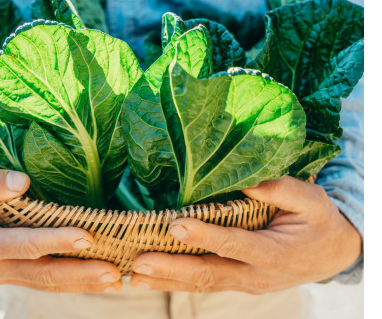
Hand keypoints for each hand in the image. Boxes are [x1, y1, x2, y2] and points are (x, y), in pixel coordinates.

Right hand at [0, 169, 121, 292]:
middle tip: (114, 271)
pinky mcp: (11, 274)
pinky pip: (43, 282)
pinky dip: (71, 283)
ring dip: (82, 284)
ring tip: (115, 281)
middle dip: (81, 273)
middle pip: (44, 274)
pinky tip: (95, 280)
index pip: (26, 245)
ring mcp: (3, 275)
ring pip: (47, 284)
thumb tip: (23, 180)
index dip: (57, 241)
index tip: (87, 236)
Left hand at [130, 176, 361, 293]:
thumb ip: (282, 189)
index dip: (206, 236)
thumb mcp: (311, 199)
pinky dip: (175, 283)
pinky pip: (203, 284)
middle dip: (172, 269)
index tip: (176, 226)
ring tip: (134, 277)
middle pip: (209, 274)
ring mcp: (244, 283)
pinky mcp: (236, 282)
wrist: (332, 254)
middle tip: (139, 263)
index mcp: (275, 253)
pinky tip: (150, 280)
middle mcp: (255, 275)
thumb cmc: (318, 221)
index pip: (234, 244)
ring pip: (201, 284)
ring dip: (167, 281)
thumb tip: (245, 180)